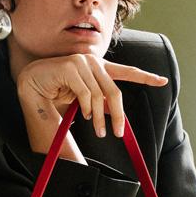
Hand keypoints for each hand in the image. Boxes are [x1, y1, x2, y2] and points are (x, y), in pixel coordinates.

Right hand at [16, 54, 167, 139]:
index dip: (145, 77)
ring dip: (99, 118)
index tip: (162, 81)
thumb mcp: (83, 101)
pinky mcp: (71, 66)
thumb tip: (116, 115)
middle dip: (118, 116)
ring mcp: (82, 62)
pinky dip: (86, 108)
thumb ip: (100, 102)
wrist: (33, 85)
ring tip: (98, 130)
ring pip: (100, 96)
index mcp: (99, 69)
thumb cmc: (56, 93)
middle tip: (117, 134)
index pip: (126, 72)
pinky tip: (82, 114)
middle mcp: (93, 63)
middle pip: (115, 91)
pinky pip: (86, 93)